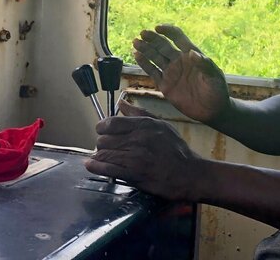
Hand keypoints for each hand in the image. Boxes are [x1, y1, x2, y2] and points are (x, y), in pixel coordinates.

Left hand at [85, 100, 202, 200]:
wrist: (189, 174)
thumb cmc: (176, 149)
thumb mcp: (161, 125)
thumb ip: (139, 113)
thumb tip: (121, 103)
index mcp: (144, 126)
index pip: (111, 122)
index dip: (102, 126)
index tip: (102, 130)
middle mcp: (138, 140)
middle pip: (105, 139)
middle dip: (101, 143)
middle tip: (105, 146)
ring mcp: (135, 158)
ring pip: (104, 154)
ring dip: (99, 155)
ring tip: (100, 157)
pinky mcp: (134, 175)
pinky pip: (107, 169)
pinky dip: (96, 167)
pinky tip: (91, 165)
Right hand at [133, 24, 230, 123]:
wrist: (212, 111)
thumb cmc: (217, 91)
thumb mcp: (214, 77)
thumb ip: (205, 65)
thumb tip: (192, 53)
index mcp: (191, 55)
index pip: (178, 37)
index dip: (168, 31)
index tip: (158, 28)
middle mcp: (179, 61)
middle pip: (163, 45)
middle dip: (153, 38)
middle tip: (142, 33)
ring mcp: (171, 72)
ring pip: (155, 57)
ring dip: (146, 49)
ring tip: (136, 42)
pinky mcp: (165, 85)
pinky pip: (152, 72)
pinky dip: (144, 63)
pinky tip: (137, 55)